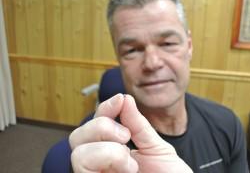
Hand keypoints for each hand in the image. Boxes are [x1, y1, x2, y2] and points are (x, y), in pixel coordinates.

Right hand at [69, 94, 192, 172]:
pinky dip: (107, 157)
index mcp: (114, 152)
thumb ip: (138, 125)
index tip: (120, 99)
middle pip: (78, 136)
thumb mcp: (156, 147)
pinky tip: (129, 167)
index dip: (104, 109)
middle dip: (101, 126)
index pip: (96, 125)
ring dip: (107, 147)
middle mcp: (101, 165)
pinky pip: (82, 166)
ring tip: (129, 157)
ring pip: (77, 152)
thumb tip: (125, 99)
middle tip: (126, 135)